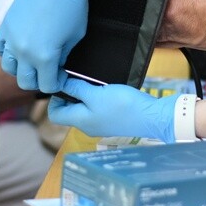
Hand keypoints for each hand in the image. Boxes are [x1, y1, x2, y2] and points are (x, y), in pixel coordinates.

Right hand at [0, 0, 88, 92]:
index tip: (61, 76)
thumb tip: (57, 64)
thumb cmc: (71, 5)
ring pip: (9, 68)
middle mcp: (25, 52)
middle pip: (26, 82)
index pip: (47, 85)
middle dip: (39, 80)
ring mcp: (12, 39)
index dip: (57, 83)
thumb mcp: (75, 37)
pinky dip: (8, 52)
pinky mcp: (6, 26)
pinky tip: (20, 46)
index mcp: (45, 57)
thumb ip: (63, 56)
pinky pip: (0, 48)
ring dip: (22, 68)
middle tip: (48, 71)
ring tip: (32, 60)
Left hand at [48, 78, 175, 142]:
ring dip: (84, 95)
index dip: (54, 98)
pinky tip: (105, 88)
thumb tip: (60, 84)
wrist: (151, 117)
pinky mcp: (112, 121)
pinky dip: (96, 99)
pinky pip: (96, 109)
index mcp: (79, 121)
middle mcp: (87, 126)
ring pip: (83, 109)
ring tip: (92, 82)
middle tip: (77, 79)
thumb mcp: (96, 93)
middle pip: (69, 111)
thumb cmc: (121, 105)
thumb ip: (77, 88)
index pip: (54, 114)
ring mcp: (100, 125)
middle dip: (70, 94)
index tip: (63, 83)